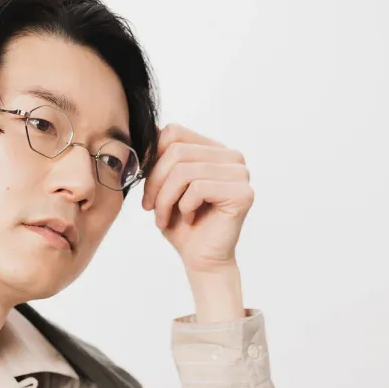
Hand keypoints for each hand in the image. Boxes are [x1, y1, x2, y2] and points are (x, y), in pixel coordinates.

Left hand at [140, 124, 253, 274]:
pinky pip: (198, 188)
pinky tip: (189, 219)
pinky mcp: (242, 193)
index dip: (152, 158)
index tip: (146, 186)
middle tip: (150, 207)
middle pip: (176, 151)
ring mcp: (240, 173)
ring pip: (184, 171)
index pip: (173, 132)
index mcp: (213, 149)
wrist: (201, 259)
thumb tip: (145, 129)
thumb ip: (159, 156)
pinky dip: (184, 207)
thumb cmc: (180, 223)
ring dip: (165, 198)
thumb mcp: (163, 184)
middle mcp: (231, 157)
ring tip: (164, 217)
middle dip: (155, 182)